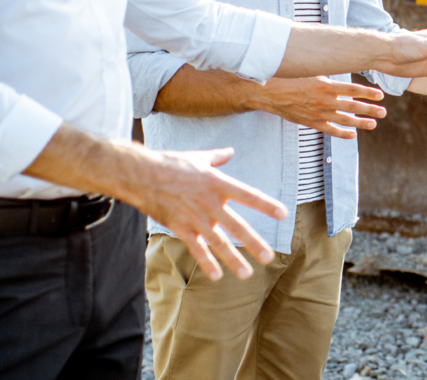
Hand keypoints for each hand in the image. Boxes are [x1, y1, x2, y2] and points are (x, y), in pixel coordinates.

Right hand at [127, 146, 287, 281]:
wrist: (143, 174)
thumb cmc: (172, 163)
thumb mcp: (198, 157)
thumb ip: (217, 157)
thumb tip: (230, 151)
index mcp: (217, 183)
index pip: (248, 195)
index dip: (265, 205)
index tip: (283, 214)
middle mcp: (210, 202)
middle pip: (237, 226)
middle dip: (253, 243)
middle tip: (268, 257)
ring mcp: (195, 217)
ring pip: (218, 242)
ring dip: (234, 259)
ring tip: (247, 274)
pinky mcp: (180, 227)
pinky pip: (196, 248)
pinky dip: (207, 262)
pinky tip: (217, 275)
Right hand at [252, 77, 385, 138]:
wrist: (269, 92)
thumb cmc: (289, 77)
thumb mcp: (310, 70)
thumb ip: (327, 73)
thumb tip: (340, 67)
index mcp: (326, 86)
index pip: (353, 90)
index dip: (368, 93)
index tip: (381, 95)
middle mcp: (325, 101)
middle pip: (353, 106)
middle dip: (370, 109)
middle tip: (384, 111)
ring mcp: (319, 114)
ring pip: (345, 120)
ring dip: (361, 122)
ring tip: (373, 123)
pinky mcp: (312, 122)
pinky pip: (331, 130)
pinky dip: (343, 133)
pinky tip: (352, 134)